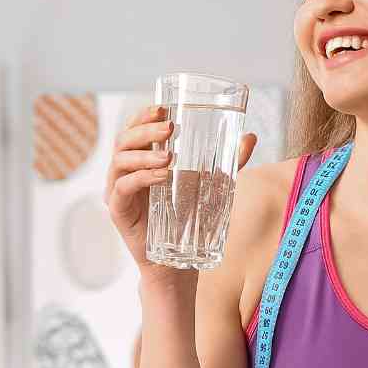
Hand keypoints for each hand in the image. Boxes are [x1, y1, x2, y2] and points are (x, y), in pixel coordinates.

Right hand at [103, 105, 257, 275]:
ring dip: (145, 154)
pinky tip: (162, 177)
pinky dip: (141, 178)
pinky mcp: (117, 210)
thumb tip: (250, 136)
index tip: (162, 108)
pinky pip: (123, 187)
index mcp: (142, 159)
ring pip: (121, 160)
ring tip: (169, 157)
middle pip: (124, 140)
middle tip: (170, 128)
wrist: (175, 260)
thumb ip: (228, 161)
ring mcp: (118, 190)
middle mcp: (125, 170)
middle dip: (145, 130)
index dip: (144, 116)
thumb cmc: (188, 217)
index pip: (135, 129)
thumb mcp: (211, 184)